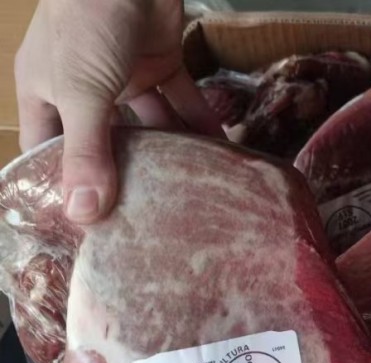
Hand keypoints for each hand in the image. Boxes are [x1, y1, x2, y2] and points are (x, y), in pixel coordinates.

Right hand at [15, 0, 221, 223]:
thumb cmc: (88, 21)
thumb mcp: (79, 92)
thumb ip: (87, 152)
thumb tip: (84, 214)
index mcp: (45, 93)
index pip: (48, 151)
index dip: (64, 186)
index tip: (88, 228)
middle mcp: (82, 87)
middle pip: (103, 144)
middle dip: (123, 178)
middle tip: (147, 221)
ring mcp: (123, 74)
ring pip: (147, 126)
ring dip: (168, 155)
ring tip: (187, 195)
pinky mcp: (160, 60)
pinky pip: (182, 100)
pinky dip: (199, 122)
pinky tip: (219, 153)